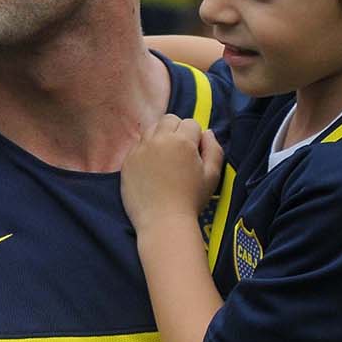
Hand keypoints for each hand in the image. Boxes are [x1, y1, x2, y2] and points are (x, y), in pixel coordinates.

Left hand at [120, 114, 223, 233]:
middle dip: (177, 130)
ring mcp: (140, 150)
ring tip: (165, 159)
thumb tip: (207, 132)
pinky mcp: (127, 161)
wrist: (163, 222)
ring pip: (151, 129)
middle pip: (169, 119)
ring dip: (160, 137)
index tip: (195, 155)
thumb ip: (214, 149)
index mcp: (182, 141)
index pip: (191, 123)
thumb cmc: (191, 200)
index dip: (195, 138)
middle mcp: (159, 140)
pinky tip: (151, 169)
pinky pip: (138, 146)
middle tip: (180, 152)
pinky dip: (145, 151)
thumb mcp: (212, 175)